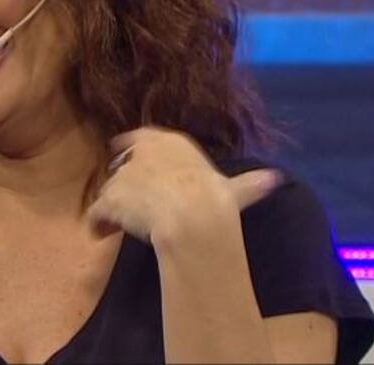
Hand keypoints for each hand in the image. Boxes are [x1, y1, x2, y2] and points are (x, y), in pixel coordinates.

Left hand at [85, 125, 283, 247]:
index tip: (130, 157)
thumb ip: (250, 184)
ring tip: (115, 224)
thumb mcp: (234, 189)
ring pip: (110, 190)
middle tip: (131, 202)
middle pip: (123, 166)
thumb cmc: (216, 200)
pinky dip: (97, 224)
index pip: (142, 138)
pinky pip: (97, 213)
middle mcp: (142, 153)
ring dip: (112, 206)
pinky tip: (101, 235)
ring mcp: (123, 176)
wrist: (193, 219)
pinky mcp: (110, 200)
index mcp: (169, 143)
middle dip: (124, 183)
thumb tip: (276, 178)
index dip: (135, 150)